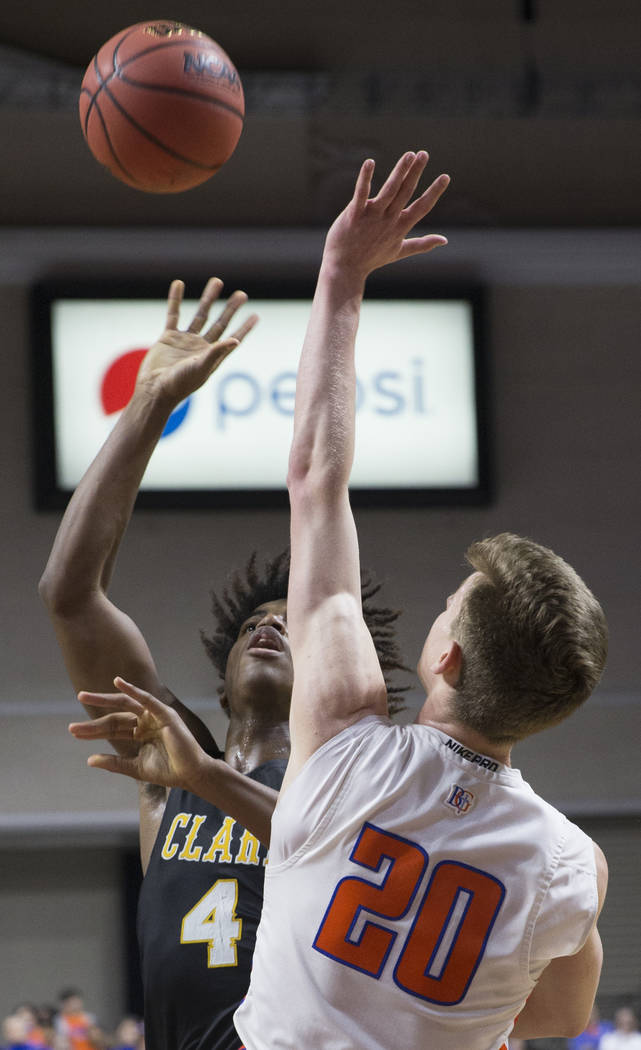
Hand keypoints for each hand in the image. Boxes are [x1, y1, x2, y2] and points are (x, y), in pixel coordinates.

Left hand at [69, 677, 211, 792]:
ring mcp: (154, 716)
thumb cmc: (168, 771)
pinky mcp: (164, 713)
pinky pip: (146, 699)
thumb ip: (114, 763)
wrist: (190, 775)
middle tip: (72, 722)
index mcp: (140, 733)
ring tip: (83, 696)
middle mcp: (145, 722)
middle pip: (115, 716)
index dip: (93, 731)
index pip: (112, 729)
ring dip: (104, 699)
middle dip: (94, 719)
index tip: (74, 732)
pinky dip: (133, 689)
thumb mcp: (135, 767)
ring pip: (125, 705)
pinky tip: (118, 682)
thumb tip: (90, 760)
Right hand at [136, 277, 257, 405]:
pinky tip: (179, 284)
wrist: (153, 389)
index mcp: (213, 357)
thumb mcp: (200, 368)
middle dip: (231, 309)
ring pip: (200, 315)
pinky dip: (175, 299)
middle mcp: (201, 347)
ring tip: (216, 281)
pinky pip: (173, 314)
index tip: (255, 316)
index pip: (233, 339)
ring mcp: (185, 341)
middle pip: (220, 323)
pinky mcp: (169, 337)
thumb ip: (216, 352)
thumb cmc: (179, 384)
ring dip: (208, 299)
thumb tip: (236, 341)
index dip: (244, 328)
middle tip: (242, 294)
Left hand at [322, 151, 449, 280]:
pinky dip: (365, 178)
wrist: (345, 268)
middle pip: (406, 192)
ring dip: (400, 171)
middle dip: (416, 172)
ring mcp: (372, 217)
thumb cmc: (371, 259)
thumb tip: (444, 240)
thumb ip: (422, 244)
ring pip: (389, 190)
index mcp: (400, 227)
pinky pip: (361, 193)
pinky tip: (370, 162)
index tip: (445, 177)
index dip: (434, 192)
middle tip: (424, 153)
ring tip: (409, 154)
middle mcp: (388, 220)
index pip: (422, 207)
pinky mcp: (354, 214)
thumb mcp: (399, 251)